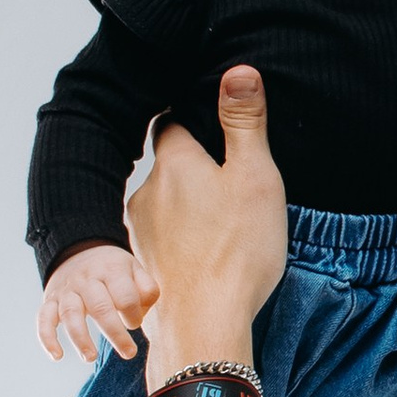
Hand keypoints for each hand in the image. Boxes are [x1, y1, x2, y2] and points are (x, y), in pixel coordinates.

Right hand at [39, 242, 159, 363]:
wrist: (79, 250)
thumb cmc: (114, 270)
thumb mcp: (135, 269)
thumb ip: (146, 289)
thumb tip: (140, 312)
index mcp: (112, 270)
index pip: (125, 297)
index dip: (133, 316)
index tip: (134, 323)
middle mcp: (87, 279)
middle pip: (100, 307)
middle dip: (115, 333)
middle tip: (128, 353)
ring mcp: (66, 290)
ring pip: (70, 314)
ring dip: (80, 338)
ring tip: (90, 357)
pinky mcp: (50, 300)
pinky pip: (43, 318)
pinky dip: (47, 338)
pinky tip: (56, 356)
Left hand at [124, 75, 288, 363]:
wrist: (205, 326)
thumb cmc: (236, 251)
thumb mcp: (255, 177)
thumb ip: (245, 124)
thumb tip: (238, 70)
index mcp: (175, 163)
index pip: (174, 124)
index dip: (195, 122)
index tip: (215, 130)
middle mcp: (148, 193)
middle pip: (170, 168)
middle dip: (195, 172)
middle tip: (232, 185)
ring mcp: (141, 234)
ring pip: (165, 208)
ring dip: (188, 211)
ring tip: (224, 228)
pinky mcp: (143, 268)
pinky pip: (164, 244)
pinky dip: (182, 245)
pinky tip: (208, 260)